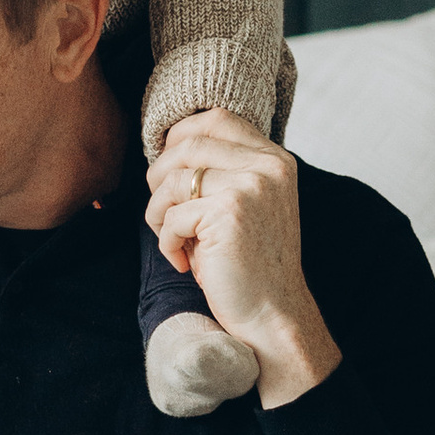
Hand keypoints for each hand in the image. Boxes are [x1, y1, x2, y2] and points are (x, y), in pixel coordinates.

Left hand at [142, 128, 339, 407]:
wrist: (273, 315)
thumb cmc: (250, 265)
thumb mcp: (245, 206)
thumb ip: (222, 172)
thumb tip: (164, 147)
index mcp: (275, 160)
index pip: (218, 118)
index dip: (180, 136)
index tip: (167, 169)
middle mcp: (268, 166)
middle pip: (188, 143)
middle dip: (160, 175)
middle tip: (163, 210)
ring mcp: (251, 186)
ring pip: (173, 178)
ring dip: (158, 212)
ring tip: (172, 239)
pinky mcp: (229, 213)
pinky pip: (173, 215)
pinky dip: (167, 241)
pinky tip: (183, 261)